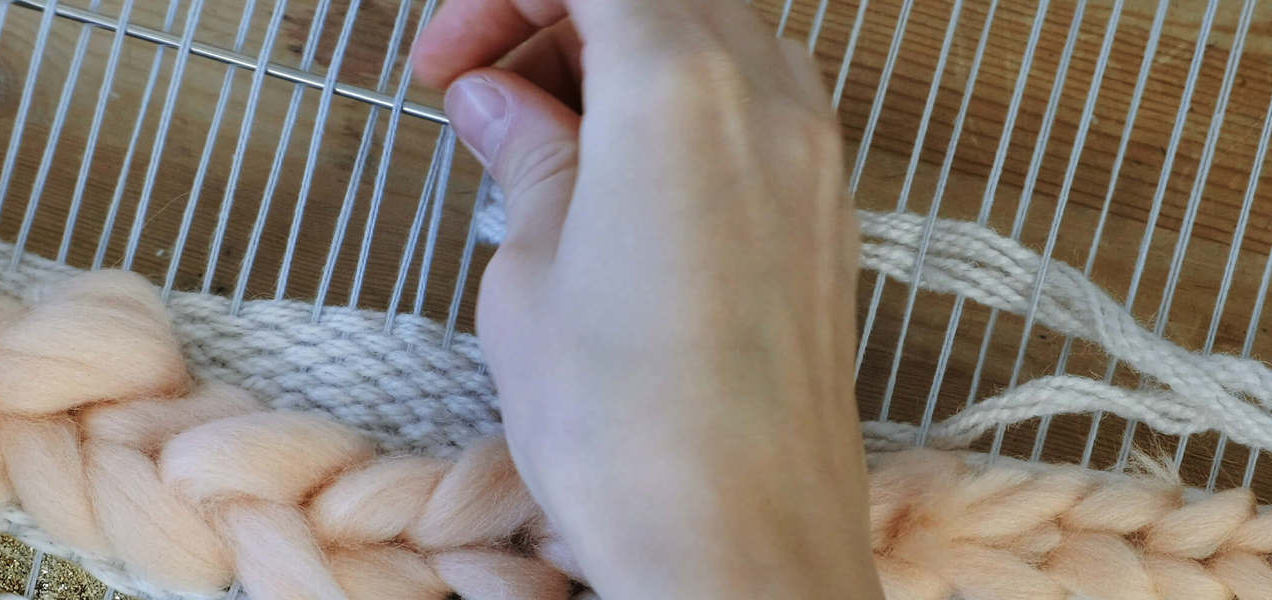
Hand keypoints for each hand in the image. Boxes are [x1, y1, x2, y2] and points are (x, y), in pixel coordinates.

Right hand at [412, 1, 877, 597]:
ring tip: (535, 140)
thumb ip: (523, 158)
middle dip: (555, 16)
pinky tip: (608, 183)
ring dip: (615, 57)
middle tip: (477, 87)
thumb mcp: (529, 275)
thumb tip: (496, 103)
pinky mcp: (825, 217)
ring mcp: (811, 157)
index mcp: (680, 88)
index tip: (447, 60)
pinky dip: (671, 108)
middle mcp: (767, 99)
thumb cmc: (629, 429)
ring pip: (711, 36)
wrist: (741, 553)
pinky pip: (748, 105)